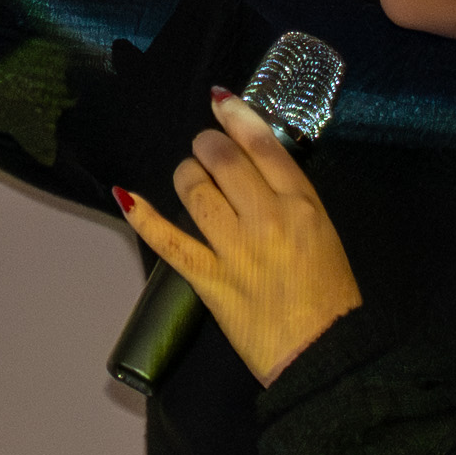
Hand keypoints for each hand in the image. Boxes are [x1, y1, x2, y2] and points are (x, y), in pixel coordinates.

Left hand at [118, 90, 362, 385]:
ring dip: (186, 174)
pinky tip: (125, 195)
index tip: (220, 101)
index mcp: (304, 205)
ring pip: (195, 190)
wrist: (323, 353)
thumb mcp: (324, 232)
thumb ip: (291, 197)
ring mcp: (236, 251)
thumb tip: (253, 164)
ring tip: (190, 177)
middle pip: (224, 160)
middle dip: (207, 145)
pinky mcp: (210, 281)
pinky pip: (168, 241)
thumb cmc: (330, 295)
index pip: (264, 145)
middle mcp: (268, 220)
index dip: (236, 116)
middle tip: (205, 149)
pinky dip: (143, 216)